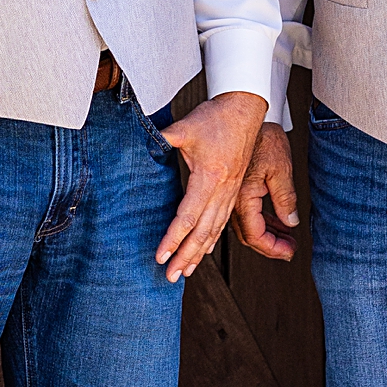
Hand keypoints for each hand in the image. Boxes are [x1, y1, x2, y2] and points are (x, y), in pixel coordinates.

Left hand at [155, 91, 268, 283]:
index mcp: (210, 178)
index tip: (161, 256)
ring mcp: (230, 192)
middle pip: (203, 232)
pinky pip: (223, 222)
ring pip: (215, 231)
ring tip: (186, 272)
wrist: (245, 110)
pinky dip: (212, 240)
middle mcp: (223, 191)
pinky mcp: (234, 191)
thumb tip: (141, 142)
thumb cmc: (215, 117)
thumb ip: (161, 139)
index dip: (173, 239)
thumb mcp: (184, 127)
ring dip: (199, 254)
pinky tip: (205, 251)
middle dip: (186, 256)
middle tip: (171, 276)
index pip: (187, 217)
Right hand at [230, 123, 299, 261]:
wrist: (245, 115)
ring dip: (267, 235)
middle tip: (289, 250)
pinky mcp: (235, 188)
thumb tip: (291, 222)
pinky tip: (277, 223)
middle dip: (270, 246)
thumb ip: (285, 198)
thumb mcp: (281, 168)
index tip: (289, 252)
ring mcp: (232, 195)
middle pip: (249, 235)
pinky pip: (247, 213)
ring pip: (247, 226)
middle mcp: (233, 199)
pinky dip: (262, 222)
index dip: (273, 248)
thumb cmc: (263, 137)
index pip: (255, 234)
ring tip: (287, 238)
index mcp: (243, 196)